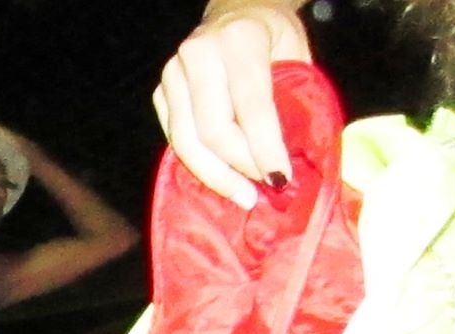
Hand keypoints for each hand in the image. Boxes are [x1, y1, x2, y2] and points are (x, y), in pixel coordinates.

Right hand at [153, 3, 310, 207]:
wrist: (237, 12)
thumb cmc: (274, 39)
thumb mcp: (295, 58)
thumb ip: (291, 102)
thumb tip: (289, 163)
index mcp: (239, 40)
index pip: (251, 107)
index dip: (265, 149)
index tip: (280, 179)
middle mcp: (198, 53)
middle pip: (212, 130)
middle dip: (238, 168)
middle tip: (258, 193)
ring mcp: (172, 73)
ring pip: (186, 141)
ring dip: (215, 175)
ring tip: (241, 194)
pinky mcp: (159, 93)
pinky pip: (175, 140)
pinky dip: (199, 164)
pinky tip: (221, 177)